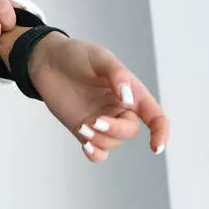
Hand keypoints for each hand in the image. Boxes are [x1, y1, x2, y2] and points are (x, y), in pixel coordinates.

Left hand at [24, 34, 169, 159]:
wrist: (47, 60)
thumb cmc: (77, 54)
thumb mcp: (100, 57)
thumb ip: (117, 75)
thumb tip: (129, 99)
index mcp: (132, 92)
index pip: (155, 117)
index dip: (161, 133)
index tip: (155, 146)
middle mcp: (119, 109)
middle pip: (130, 131)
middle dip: (115, 130)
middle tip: (95, 121)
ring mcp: (102, 121)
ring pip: (112, 142)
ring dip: (100, 138)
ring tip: (83, 125)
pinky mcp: (84, 129)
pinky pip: (97, 152)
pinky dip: (95, 154)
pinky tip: (86, 146)